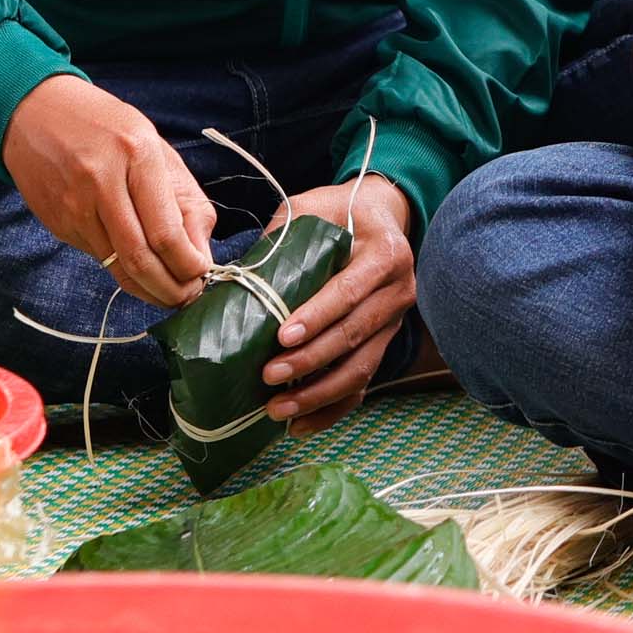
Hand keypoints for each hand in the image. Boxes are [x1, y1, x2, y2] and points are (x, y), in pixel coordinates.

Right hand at [2, 73, 215, 306]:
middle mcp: (101, 181)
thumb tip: (202, 253)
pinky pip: (98, 257)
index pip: (165, 231)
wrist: (36, 112)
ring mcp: (73, 205)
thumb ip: (185, 200)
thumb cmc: (107, 128)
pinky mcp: (57, 223)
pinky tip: (138, 266)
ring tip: (170, 291)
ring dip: (148, 288)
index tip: (203, 274)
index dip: (188, 264)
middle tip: (188, 298)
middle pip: (139, 258)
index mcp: (136, 154)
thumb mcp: (157, 148)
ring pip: (116, 266)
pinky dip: (121, 269)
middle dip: (170, 289)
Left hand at [260, 175, 414, 431]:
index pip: (350, 291)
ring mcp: (395, 321)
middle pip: (355, 335)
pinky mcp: (384, 343)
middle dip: (311, 361)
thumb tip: (233, 281)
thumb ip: (281, 239)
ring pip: (361, 368)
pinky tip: (300, 425)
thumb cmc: (339, 211)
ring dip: (319, 394)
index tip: (282, 337)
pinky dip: (333, 409)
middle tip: (269, 376)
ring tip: (278, 409)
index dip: (318, 316)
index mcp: (386, 253)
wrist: (381, 216)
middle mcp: (399, 290)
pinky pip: (363, 383)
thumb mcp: (310, 208)